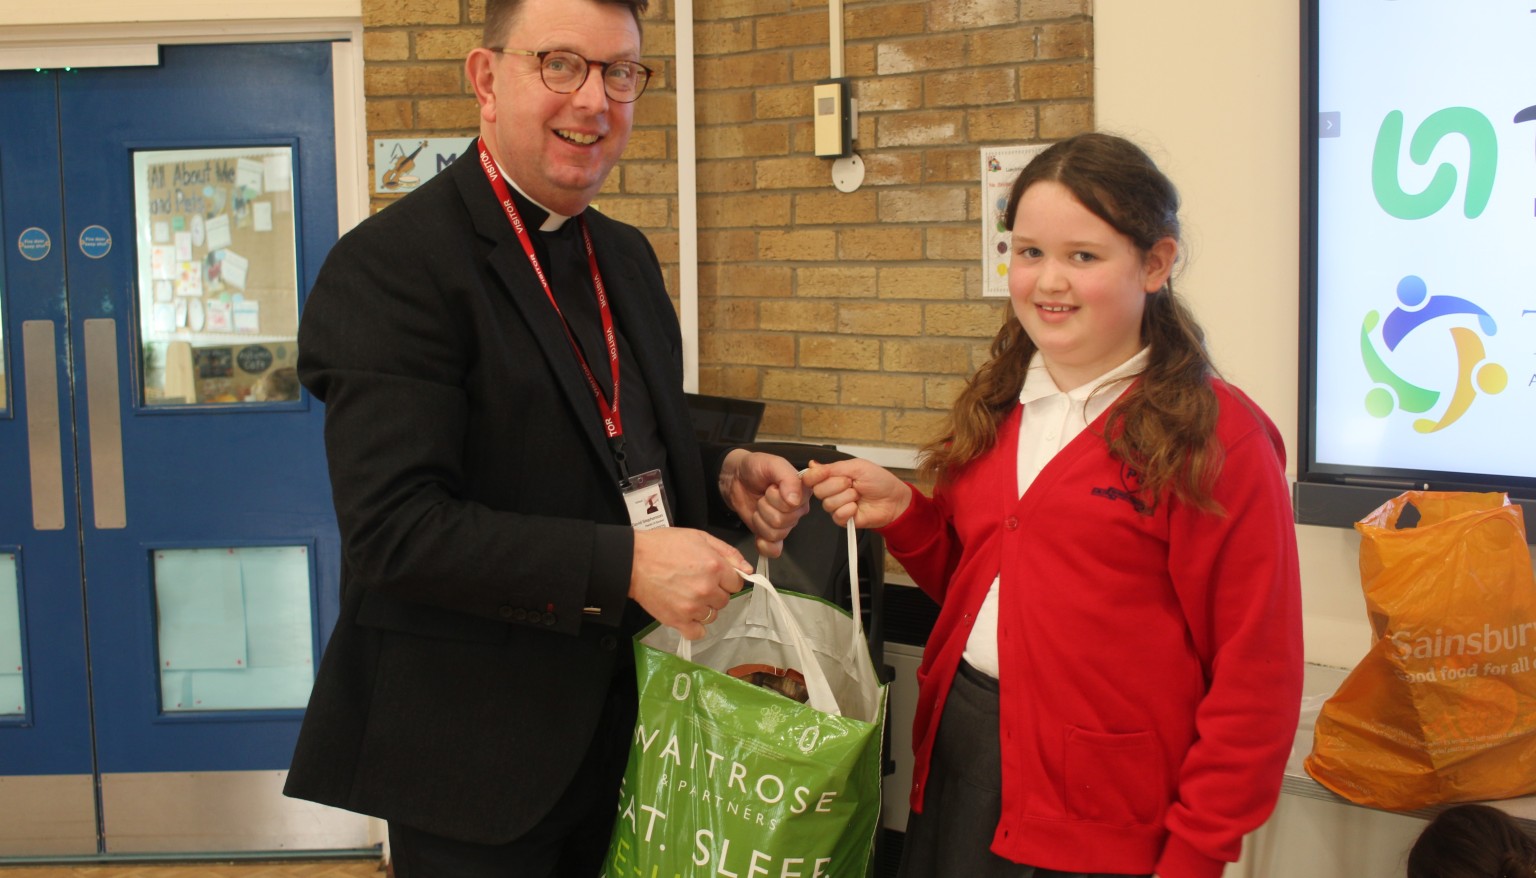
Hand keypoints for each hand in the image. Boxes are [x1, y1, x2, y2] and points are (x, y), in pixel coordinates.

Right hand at [629, 527, 748, 639]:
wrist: (633, 561)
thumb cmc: (662, 546)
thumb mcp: (699, 537)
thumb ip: (728, 552)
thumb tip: (747, 569)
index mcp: (715, 567)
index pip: (737, 583)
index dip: (726, 579)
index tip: (715, 576)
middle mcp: (706, 588)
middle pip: (725, 600)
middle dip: (715, 592)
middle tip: (697, 583)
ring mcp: (693, 607)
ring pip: (712, 615)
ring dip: (704, 608)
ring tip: (688, 596)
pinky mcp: (678, 621)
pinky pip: (698, 632)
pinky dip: (694, 626)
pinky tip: (687, 615)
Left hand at [718, 450, 810, 557]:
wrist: (736, 478)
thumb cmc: (755, 468)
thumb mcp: (772, 464)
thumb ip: (787, 478)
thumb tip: (795, 500)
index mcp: (803, 491)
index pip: (796, 505)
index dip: (778, 498)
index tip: (773, 487)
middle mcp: (797, 509)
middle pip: (785, 521)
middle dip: (766, 507)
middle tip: (763, 496)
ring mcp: (786, 524)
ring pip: (776, 533)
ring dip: (761, 520)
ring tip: (759, 506)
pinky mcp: (772, 535)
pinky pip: (774, 550)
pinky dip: (765, 545)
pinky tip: (758, 535)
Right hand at [801, 458, 911, 528]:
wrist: (894, 500)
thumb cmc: (879, 481)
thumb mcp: (857, 466)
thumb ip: (833, 467)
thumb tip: (812, 465)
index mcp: (833, 477)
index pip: (811, 478)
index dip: (814, 476)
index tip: (823, 473)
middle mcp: (832, 492)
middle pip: (818, 491)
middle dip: (837, 485)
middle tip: (853, 483)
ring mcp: (837, 506)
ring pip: (828, 504)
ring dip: (847, 497)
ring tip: (859, 495)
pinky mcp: (843, 520)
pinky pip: (837, 516)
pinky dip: (848, 510)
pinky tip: (857, 507)